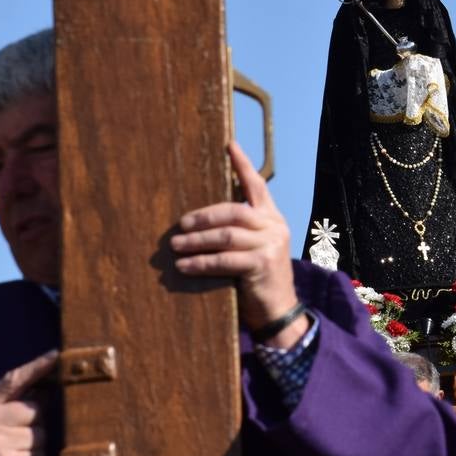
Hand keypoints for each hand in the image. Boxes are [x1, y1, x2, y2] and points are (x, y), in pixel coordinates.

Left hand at [171, 142, 304, 346]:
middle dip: (204, 216)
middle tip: (181, 224)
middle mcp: (274, 226)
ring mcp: (270, 245)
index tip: (229, 144)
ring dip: (196, 241)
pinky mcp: (262, 265)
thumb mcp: (255, 248)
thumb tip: (203, 218)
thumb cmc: (260, 279)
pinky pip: (225, 260)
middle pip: (234, 211)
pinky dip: (201, 263)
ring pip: (226, 235)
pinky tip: (184, 266)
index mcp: (272, 218)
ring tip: (176, 246)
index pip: (257, 185)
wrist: (280, 311)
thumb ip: (241, 230)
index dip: (242, 165)